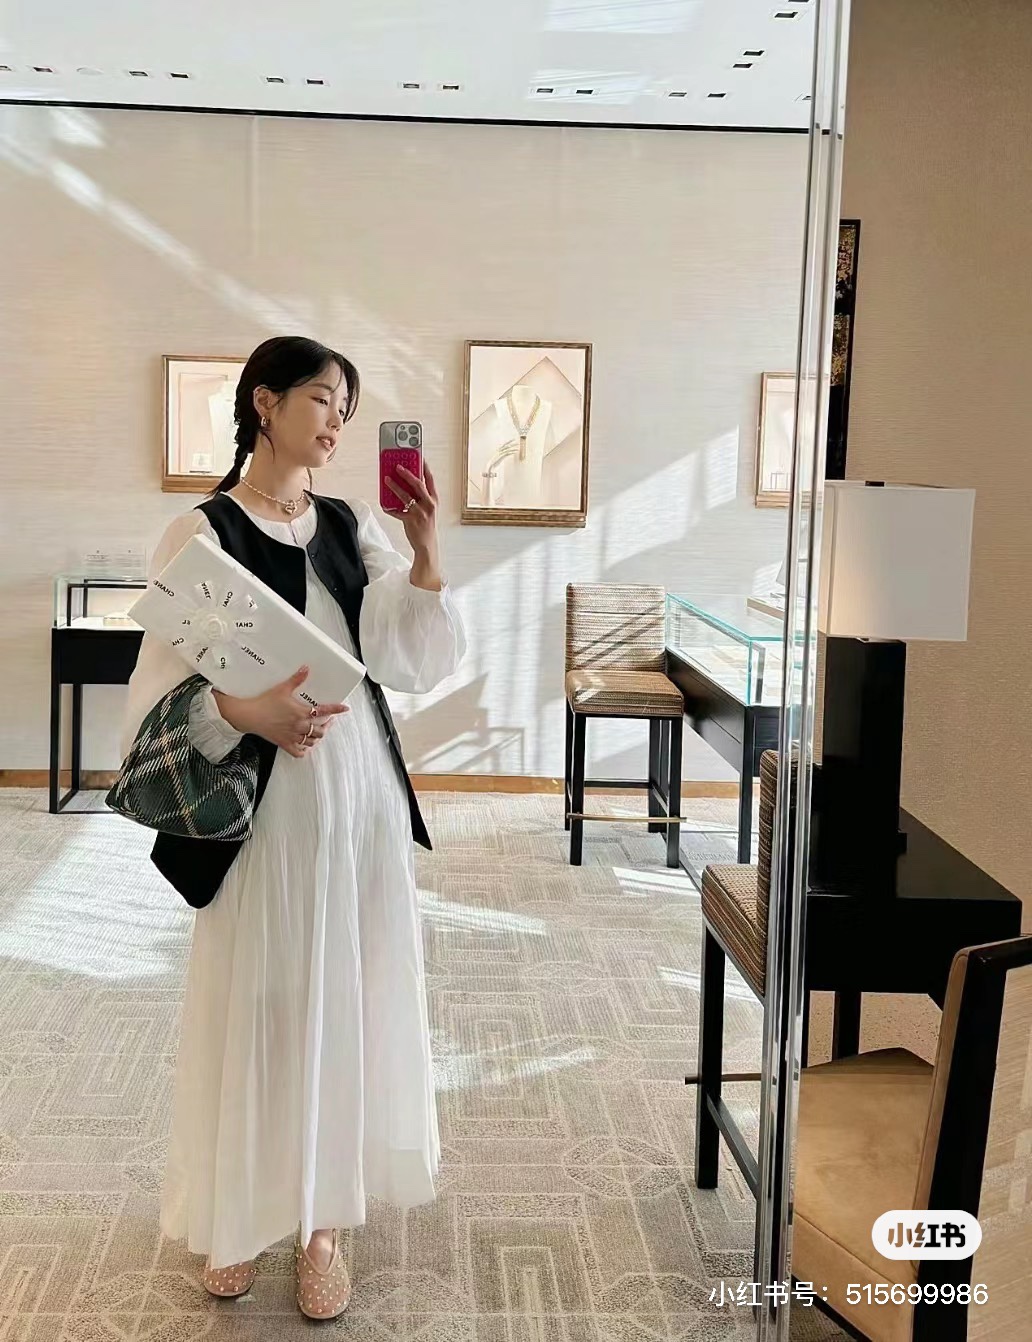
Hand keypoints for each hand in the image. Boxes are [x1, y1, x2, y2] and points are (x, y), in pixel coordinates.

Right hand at [212, 666, 348, 758]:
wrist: (249, 715)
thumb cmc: (265, 702)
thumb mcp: (282, 688)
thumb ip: (296, 679)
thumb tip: (306, 668)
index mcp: (300, 712)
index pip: (324, 711)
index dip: (336, 710)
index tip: (345, 708)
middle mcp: (299, 726)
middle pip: (320, 730)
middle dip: (327, 725)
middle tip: (329, 720)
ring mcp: (292, 736)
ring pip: (312, 741)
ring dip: (317, 737)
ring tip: (318, 731)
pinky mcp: (284, 743)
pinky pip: (299, 752)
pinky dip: (304, 750)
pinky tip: (305, 745)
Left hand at [385, 462, 438, 551]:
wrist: (427, 545)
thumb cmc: (426, 526)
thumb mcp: (428, 509)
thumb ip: (420, 497)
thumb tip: (405, 484)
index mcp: (434, 500)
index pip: (430, 479)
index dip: (424, 467)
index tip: (418, 456)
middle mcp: (429, 504)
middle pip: (417, 484)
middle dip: (407, 473)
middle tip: (397, 465)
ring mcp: (420, 513)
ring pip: (405, 496)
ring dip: (394, 486)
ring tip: (386, 479)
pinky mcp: (410, 521)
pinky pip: (397, 511)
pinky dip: (389, 507)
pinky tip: (385, 504)